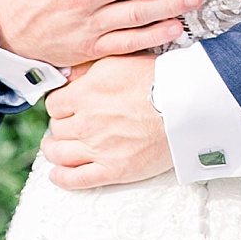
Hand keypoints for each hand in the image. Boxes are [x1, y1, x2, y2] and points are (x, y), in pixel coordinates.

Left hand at [39, 56, 172, 188]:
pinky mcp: (113, 170)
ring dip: (54, 151)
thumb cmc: (160, 80)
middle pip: (57, 129)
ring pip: (60, 154)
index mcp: (85, 94)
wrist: (186, 106)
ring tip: (56, 149)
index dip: (59, 107)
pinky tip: (58, 174)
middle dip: (60, 128)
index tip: (65, 110)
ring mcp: (98, 148)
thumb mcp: (118, 60)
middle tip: (67, 128)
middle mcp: (86, 122)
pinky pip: (77, 179)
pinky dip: (62, 178)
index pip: (54, 105)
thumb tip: (68, 77)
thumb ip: (88, 70)